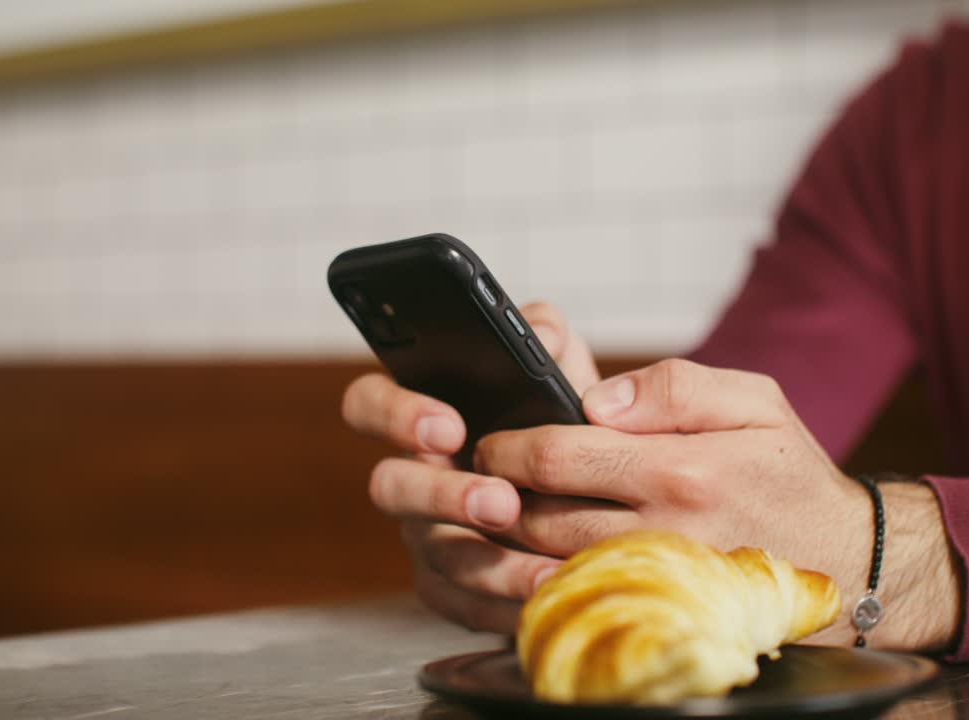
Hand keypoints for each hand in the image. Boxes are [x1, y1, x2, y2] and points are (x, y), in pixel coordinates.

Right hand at [341, 302, 599, 633]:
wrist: (600, 495)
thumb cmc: (561, 420)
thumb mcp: (558, 370)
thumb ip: (542, 337)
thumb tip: (541, 333)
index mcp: (420, 417)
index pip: (368, 403)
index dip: (394, 413)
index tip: (447, 424)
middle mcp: (412, 476)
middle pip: (390, 487)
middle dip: (443, 495)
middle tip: (502, 502)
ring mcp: (426, 535)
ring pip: (434, 553)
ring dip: (490, 562)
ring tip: (546, 570)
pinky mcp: (450, 588)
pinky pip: (462, 605)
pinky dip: (507, 605)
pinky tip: (550, 597)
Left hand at [475, 359, 960, 650]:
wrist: (850, 563)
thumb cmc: (792, 476)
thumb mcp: (754, 401)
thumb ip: (673, 386)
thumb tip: (594, 402)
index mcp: (681, 470)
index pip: (557, 456)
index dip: (507, 448)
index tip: (490, 443)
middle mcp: (663, 534)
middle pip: (538, 518)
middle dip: (494, 498)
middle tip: (478, 481)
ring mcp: (658, 587)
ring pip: (546, 569)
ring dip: (506, 545)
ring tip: (494, 520)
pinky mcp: (658, 620)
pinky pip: (577, 608)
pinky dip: (539, 588)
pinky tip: (527, 567)